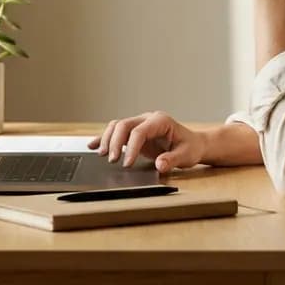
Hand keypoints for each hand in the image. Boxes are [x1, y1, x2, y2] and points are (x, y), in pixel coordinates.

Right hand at [88, 111, 206, 173]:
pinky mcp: (134, 132)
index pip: (139, 131)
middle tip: (112, 161)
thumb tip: (160, 165)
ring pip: (116, 126)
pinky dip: (104, 138)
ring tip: (102, 155)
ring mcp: (139, 124)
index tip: (126, 164)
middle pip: (123, 125)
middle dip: (114, 142)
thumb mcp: (186, 155)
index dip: (130, 147)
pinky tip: (92, 146)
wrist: (192, 144)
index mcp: (160, 121)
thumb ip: (172, 160)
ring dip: (107, 139)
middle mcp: (147, 119)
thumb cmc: (190, 147)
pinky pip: (116, 132)